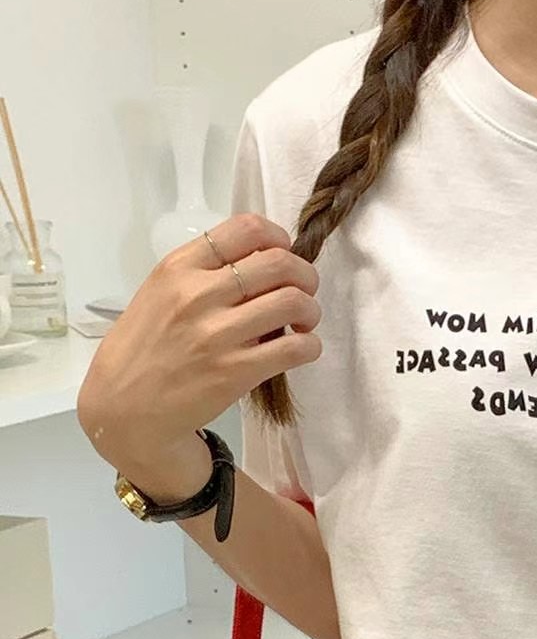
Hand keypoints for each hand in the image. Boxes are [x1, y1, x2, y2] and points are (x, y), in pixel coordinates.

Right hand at [77, 213, 321, 470]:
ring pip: (294, 302)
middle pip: (279, 263)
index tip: (284, 253)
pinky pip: (296, 348)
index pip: (246, 229)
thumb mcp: (158, 294)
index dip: (279, 238)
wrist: (124, 409)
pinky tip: (300, 348)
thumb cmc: (142, 349)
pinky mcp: (236, 372)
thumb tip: (260, 263)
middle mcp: (199, 294)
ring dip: (311, 310)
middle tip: (303, 291)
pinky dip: (310, 345)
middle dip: (304, 275)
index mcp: (179, 268)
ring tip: (303, 322)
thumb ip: (203, 273)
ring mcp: (218, 334)